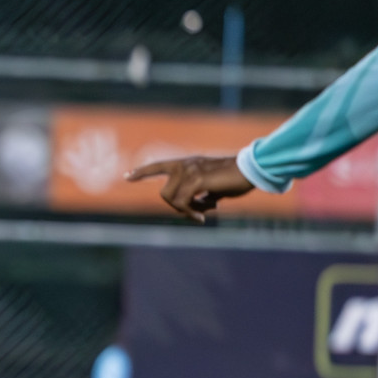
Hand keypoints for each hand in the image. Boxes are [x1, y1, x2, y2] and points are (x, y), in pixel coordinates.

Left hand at [126, 155, 254, 222]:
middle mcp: (185, 165)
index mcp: (187, 164)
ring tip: (206, 210)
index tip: (127, 177)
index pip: (158, 166)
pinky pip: (184, 202)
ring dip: (188, 211)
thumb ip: (200, 194)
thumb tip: (195, 208)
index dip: (142, 172)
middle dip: (178, 208)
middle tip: (198, 213)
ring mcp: (189, 171)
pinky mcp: (197, 179)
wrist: (250, 169)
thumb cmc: (235, 179)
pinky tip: (207, 211)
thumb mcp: (213, 187)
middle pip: (164, 194)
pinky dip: (193, 211)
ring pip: (173, 200)